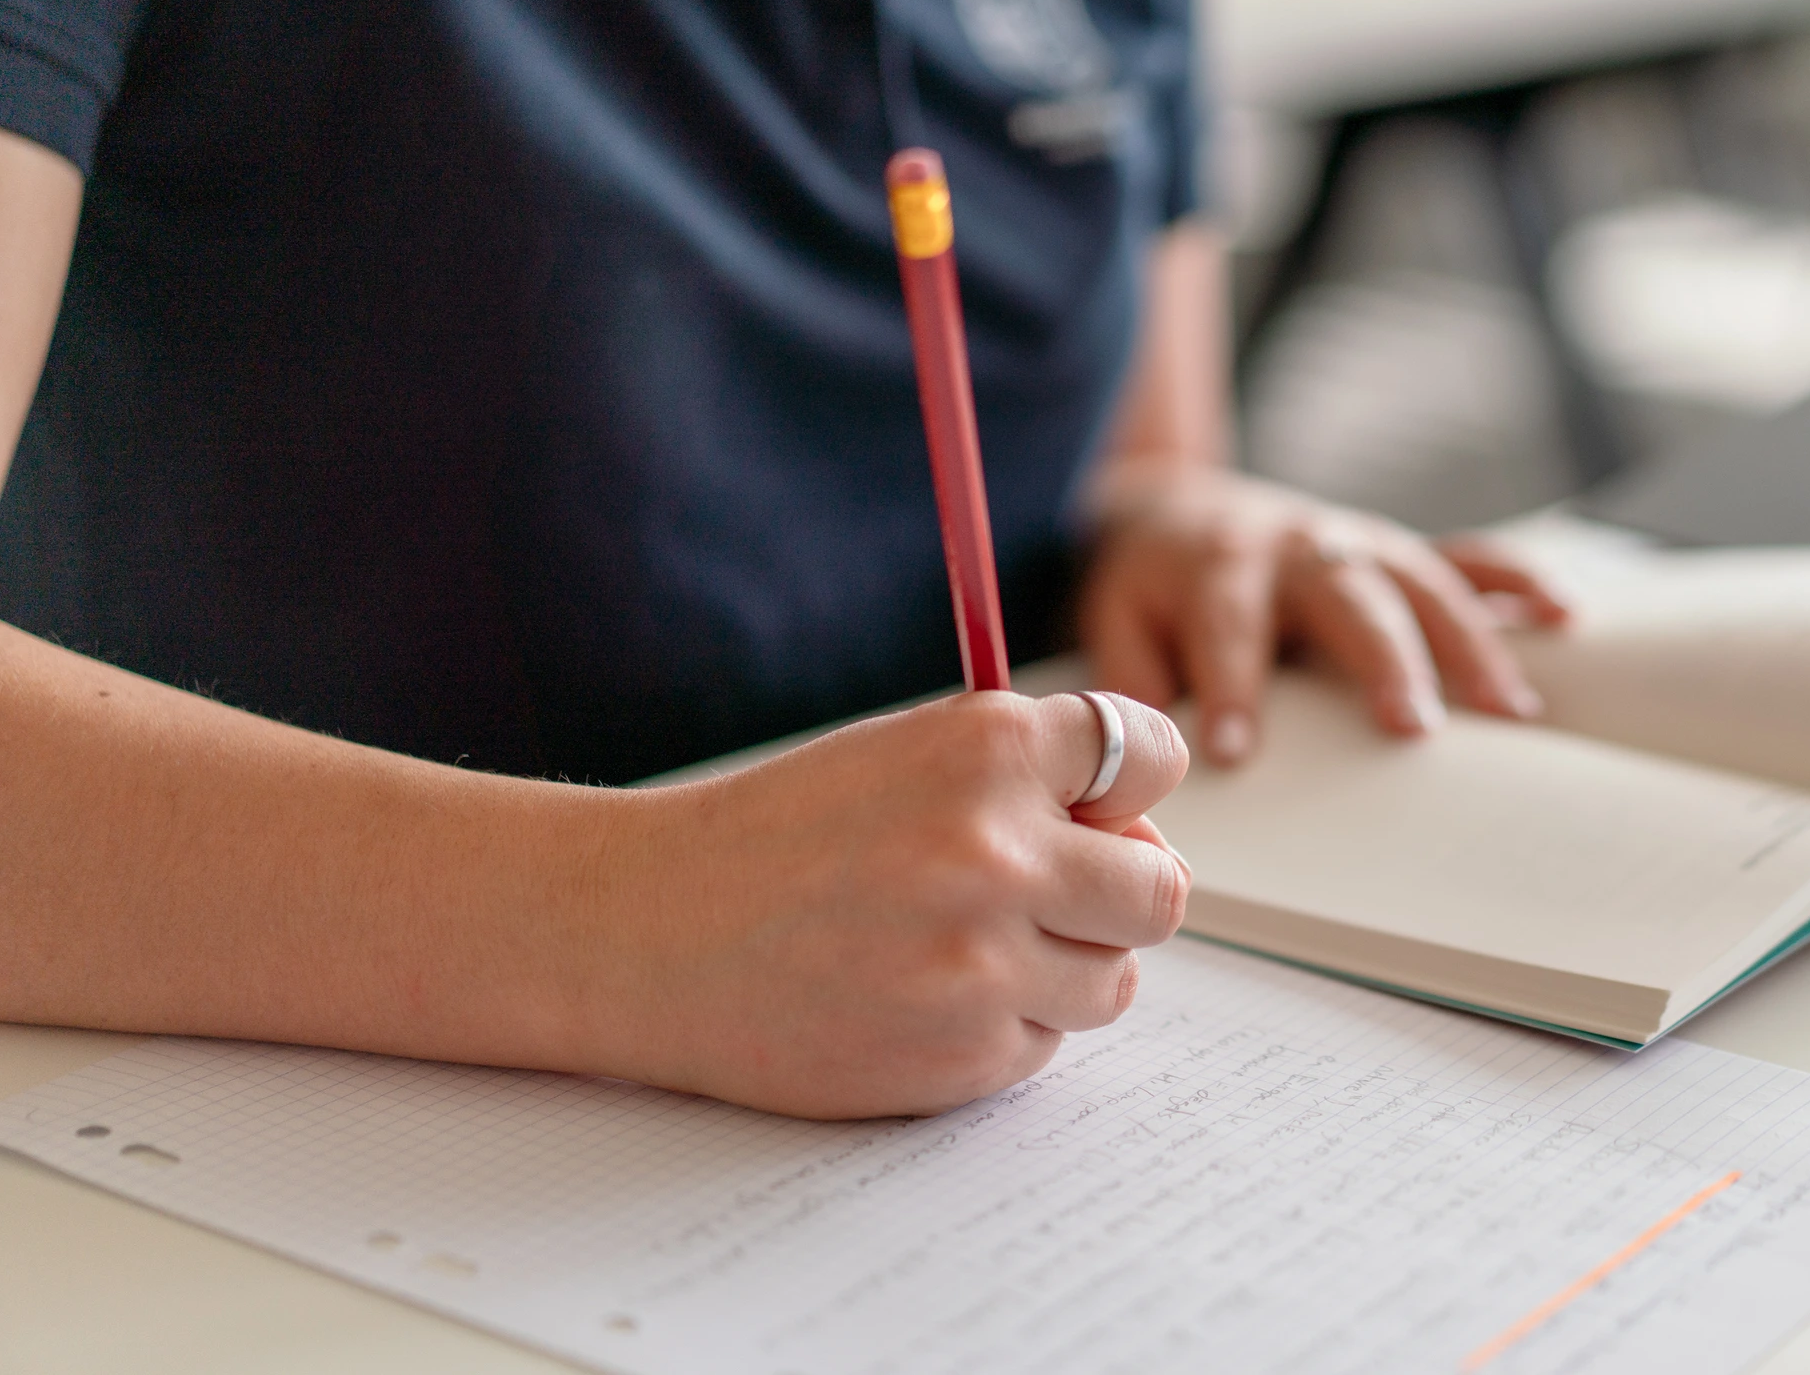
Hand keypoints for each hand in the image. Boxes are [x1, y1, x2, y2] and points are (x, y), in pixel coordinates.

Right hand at [564, 691, 1188, 1119]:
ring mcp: (982, 965)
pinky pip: (1043, 1046)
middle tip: (1044, 896)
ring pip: (1110, 980)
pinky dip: (1000, 1029)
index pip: (1151, 757)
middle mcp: (997, 851)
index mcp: (988, 750)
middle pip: (1160, 890)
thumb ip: (1027, 783)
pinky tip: (918, 998)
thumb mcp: (907, 756)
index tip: (1102, 811)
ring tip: (963, 948)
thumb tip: (1140, 841)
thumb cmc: (779, 839)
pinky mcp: (961, 1058)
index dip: (1129, 791)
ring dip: (1061, 969)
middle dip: (1116, 894)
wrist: (649, 934)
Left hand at [1077, 462, 1570, 766]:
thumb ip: (1128, 685)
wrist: (1176, 507)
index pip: (1225, 627)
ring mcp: (1356, 543)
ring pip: (1420, 582)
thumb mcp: (1113, 622)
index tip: (1238, 752)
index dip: (1232, 686)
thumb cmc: (1151, 587)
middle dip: (1383, 659)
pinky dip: (1518, 583)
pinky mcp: (1396, 551)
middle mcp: (1296, 546)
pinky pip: (1467, 557)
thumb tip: (1136, 769)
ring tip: (1510, 710)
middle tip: (1413, 726)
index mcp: (1215, 568)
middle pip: (1346, 597)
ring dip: (1468, 641)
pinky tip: (1567, 616)